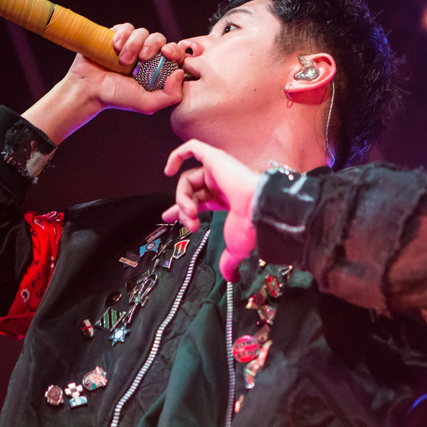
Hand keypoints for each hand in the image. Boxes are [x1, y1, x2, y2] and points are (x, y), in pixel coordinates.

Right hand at [68, 23, 184, 113]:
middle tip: (141, 59)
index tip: (166, 53)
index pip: (174, 53)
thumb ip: (170, 96)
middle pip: (159, 38)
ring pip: (143, 32)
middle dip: (152, 46)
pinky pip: (127, 27)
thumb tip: (179, 72)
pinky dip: (123, 34)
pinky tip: (115, 47)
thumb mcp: (147, 104)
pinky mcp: (117, 36)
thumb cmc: (117, 98)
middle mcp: (146, 56)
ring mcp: (131, 45)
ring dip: (134, 44)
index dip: (174, 50)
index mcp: (157, 69)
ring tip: (123, 59)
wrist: (88, 89)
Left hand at [162, 140, 260, 281]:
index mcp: (227, 198)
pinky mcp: (214, 157)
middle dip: (182, 207)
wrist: (259, 208)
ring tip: (190, 211)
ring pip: (187, 179)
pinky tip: (168, 171)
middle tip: (188, 221)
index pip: (199, 200)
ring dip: (182, 197)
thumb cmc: (251, 225)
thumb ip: (229, 261)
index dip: (182, 209)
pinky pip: (191, 148)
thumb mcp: (236, 247)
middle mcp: (222, 182)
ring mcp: (218, 168)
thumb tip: (232, 278)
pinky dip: (176, 156)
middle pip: (190, 191)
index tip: (170, 218)